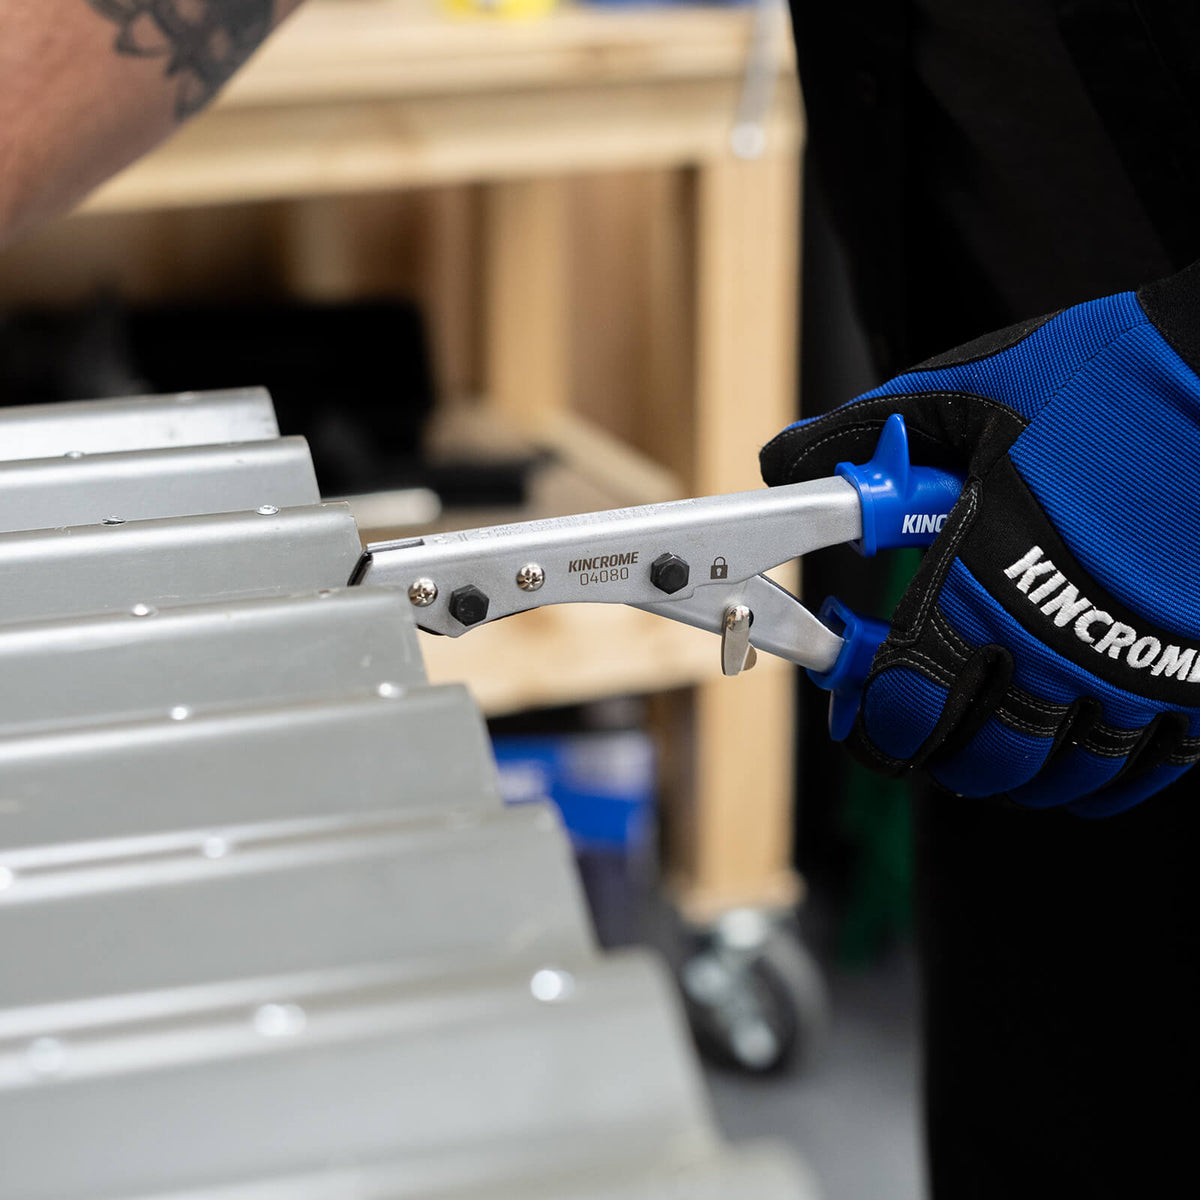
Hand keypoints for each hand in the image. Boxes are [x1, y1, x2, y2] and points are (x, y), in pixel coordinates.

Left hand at [762, 265, 1199, 815]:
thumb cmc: (1098, 382)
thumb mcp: (961, 396)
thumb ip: (861, 439)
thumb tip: (784, 463)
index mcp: (981, 584)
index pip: (903, 706)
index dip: (869, 722)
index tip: (859, 706)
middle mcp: (1056, 645)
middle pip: (977, 758)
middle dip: (931, 748)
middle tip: (917, 723)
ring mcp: (1137, 673)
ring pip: (1059, 776)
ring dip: (1011, 768)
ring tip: (988, 736)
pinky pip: (1143, 769)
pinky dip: (1098, 775)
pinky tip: (1075, 748)